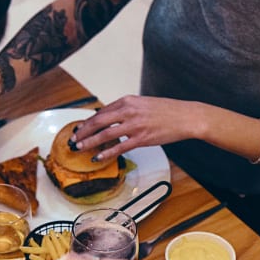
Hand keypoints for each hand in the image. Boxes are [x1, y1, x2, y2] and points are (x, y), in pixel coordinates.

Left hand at [67, 95, 205, 162]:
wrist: (187, 116)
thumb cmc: (166, 111)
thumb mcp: (142, 104)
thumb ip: (126, 110)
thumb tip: (109, 118)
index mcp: (128, 101)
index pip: (101, 112)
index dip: (87, 122)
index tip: (79, 128)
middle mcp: (129, 111)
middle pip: (98, 122)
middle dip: (83, 132)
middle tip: (73, 139)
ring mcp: (135, 125)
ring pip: (105, 135)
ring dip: (89, 142)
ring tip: (79, 148)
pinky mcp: (141, 139)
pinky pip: (119, 147)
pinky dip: (106, 153)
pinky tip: (97, 157)